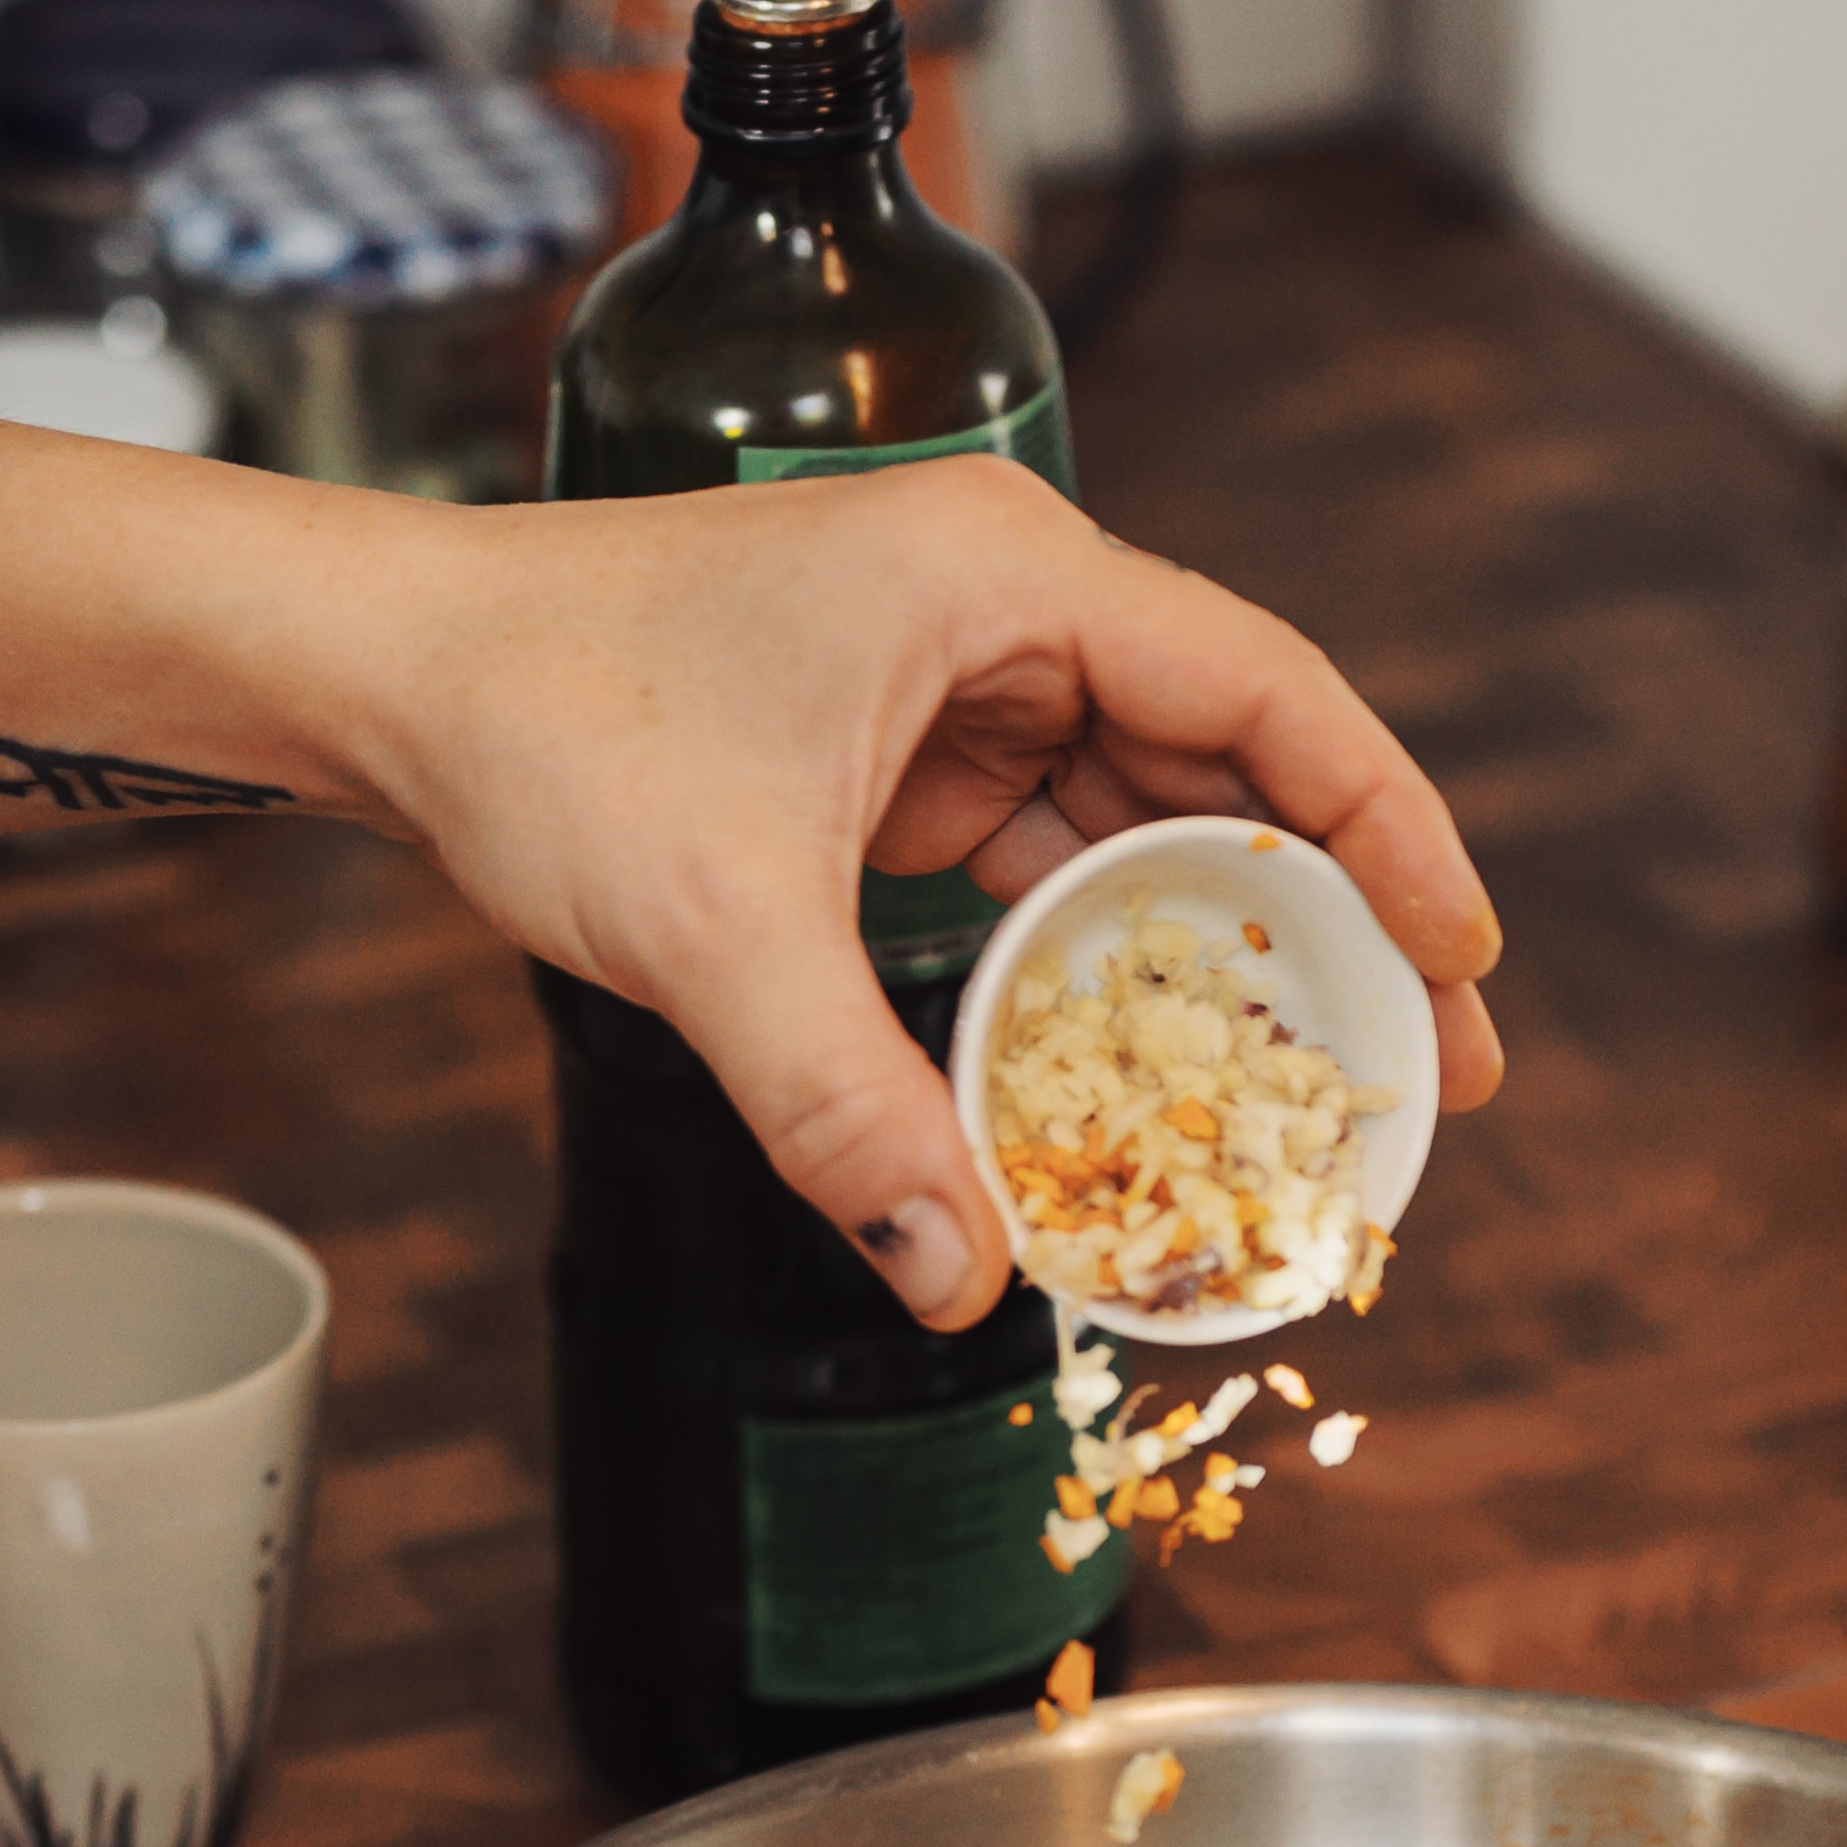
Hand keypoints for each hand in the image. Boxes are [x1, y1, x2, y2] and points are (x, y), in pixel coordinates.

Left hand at [347, 456, 1504, 1328]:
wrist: (384, 675)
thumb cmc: (537, 717)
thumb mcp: (713, 925)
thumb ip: (847, 1106)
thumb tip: (959, 1273)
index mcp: (1004, 573)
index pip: (1271, 696)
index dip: (1388, 832)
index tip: (1462, 963)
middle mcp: (1003, 604)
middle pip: (1235, 763)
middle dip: (1331, 921)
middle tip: (1425, 1073)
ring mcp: (949, 678)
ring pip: (1142, 817)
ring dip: (1221, 950)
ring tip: (1309, 1089)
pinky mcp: (893, 751)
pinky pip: (1043, 854)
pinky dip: (1097, 955)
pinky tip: (1144, 1062)